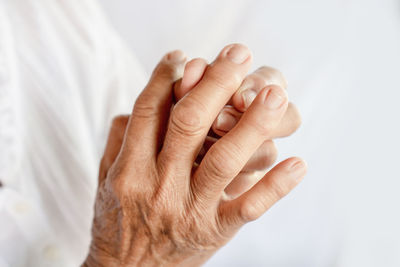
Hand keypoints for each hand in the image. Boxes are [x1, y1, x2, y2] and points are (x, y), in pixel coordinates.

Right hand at [83, 44, 306, 266]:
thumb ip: (120, 141)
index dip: (165, 78)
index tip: (184, 55)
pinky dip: (274, 185)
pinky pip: (247, 207)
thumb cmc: (118, 220)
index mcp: (129, 169)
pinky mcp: (213, 232)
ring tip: (274, 94)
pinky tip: (297, 164)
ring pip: (223, 160)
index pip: (149, 111)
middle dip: (215, 84)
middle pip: (188, 124)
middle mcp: (158, 185)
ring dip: (252, 124)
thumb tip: (137, 107)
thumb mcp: (106, 179)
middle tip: (238, 55)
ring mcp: (188, 210)